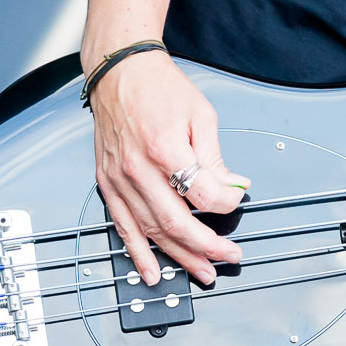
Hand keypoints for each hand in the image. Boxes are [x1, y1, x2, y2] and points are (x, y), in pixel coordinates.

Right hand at [88, 51, 250, 286]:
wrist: (120, 73)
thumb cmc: (160, 89)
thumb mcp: (201, 116)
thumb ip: (216, 158)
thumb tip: (233, 188)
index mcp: (166, 149)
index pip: (203, 194)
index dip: (226, 204)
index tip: (238, 201)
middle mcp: (139, 169)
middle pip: (176, 222)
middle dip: (206, 246)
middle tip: (227, 258)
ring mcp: (119, 179)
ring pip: (151, 230)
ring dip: (178, 256)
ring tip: (201, 272)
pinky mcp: (107, 184)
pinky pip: (123, 225)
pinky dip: (138, 252)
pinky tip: (151, 271)